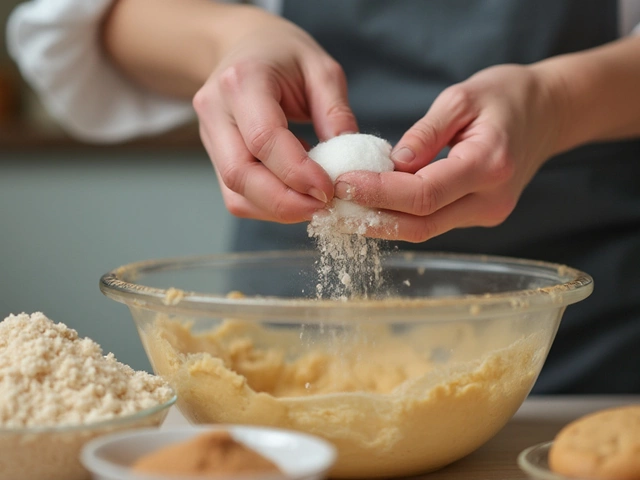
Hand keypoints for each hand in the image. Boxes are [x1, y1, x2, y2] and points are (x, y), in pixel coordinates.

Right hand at [193, 7, 357, 222]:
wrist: (244, 48)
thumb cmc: (285, 56)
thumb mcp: (321, 69)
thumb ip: (335, 112)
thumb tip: (350, 161)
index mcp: (242, 81)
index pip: (264, 138)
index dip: (297, 172)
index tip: (329, 189)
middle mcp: (216, 110)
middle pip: (240, 173)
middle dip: (285, 202)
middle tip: (324, 208)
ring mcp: (209, 136)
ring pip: (235, 193)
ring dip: (277, 210)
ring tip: (314, 206)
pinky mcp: (214, 157)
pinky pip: (236, 196)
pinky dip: (268, 207)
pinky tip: (296, 198)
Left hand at [334, 64, 564, 241]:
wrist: (548, 113)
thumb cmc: (506, 97)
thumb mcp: (462, 98)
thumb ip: (425, 134)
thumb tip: (391, 164)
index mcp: (489, 165)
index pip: (424, 194)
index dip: (379, 193)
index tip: (342, 183)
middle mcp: (490, 200)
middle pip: (420, 224)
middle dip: (372, 217)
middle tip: (331, 207)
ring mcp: (486, 214)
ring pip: (424, 230)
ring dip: (381, 222)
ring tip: (342, 209)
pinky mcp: (477, 216)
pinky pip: (432, 222)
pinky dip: (399, 217)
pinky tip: (371, 207)